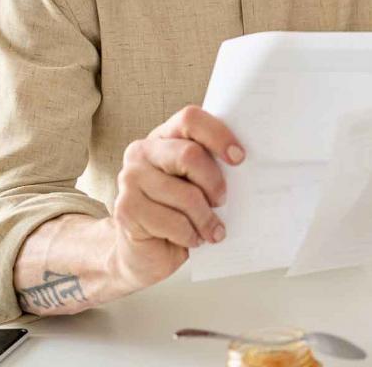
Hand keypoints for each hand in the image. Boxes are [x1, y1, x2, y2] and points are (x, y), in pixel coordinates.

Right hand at [109, 105, 244, 290]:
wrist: (144, 253)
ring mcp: (130, 179)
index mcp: (164, 136)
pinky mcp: (126, 209)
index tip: (239, 158)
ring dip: (206, 219)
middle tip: (221, 201)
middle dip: (214, 183)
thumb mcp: (198, 184)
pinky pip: (173, 222)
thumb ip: (210, 166)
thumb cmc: (180, 213)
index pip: (190, 119)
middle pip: (189, 155)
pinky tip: (191, 239)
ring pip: (185, 194)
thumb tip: (245, 164)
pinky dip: (190, 235)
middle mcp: (142, 151)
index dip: (218, 135)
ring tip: (211, 230)